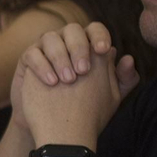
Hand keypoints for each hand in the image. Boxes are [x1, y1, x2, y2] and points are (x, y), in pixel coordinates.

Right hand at [11, 22, 138, 141]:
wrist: (55, 127)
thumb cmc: (84, 106)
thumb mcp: (109, 96)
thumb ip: (123, 79)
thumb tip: (128, 58)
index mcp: (87, 45)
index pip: (95, 29)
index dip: (100, 36)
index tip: (103, 51)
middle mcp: (66, 41)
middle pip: (73, 29)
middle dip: (79, 47)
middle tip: (84, 70)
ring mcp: (46, 48)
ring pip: (51, 38)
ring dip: (61, 57)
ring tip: (68, 80)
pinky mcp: (28, 59)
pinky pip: (33, 53)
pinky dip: (42, 66)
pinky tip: (52, 82)